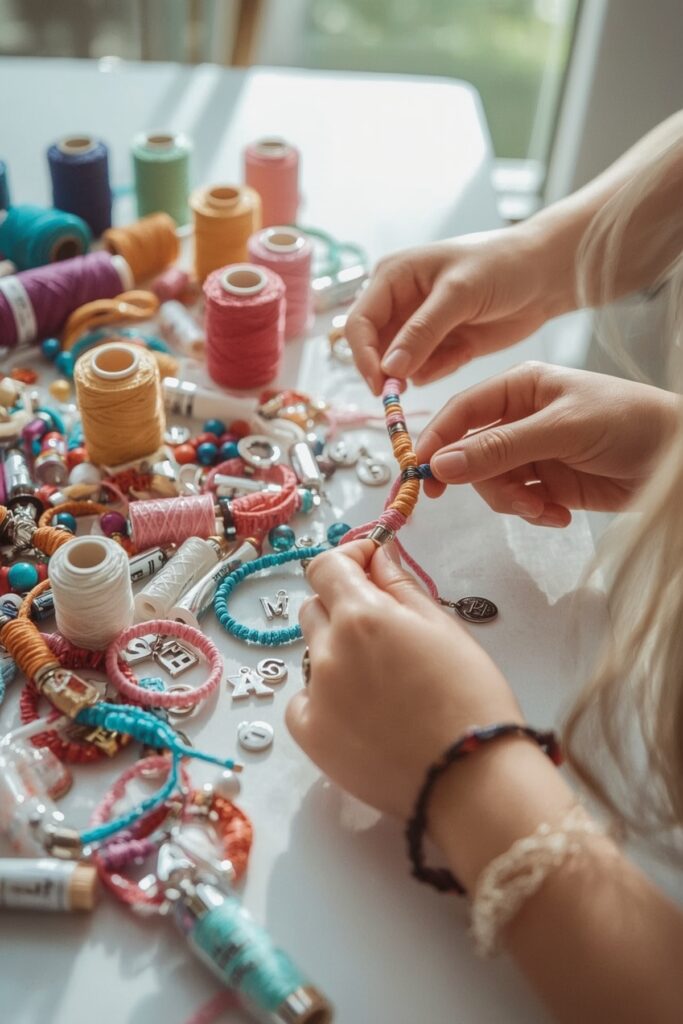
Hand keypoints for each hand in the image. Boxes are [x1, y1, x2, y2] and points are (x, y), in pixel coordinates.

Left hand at [286, 540, 520, 818]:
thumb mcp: (444, 627)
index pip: (326, 566)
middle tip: (385, 633)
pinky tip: (363, 713)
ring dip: (337, 653)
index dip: (348, 560)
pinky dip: (326, 697)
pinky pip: (305, 699)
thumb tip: (376, 555)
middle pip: (315, 608)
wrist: (470, 778)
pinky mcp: (309, 735)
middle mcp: (328, 649)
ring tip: (382, 682)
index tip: (369, 568)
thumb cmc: (472, 696)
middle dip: (343, 608)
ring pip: (313, 653)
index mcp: (362, 615)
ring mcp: (315, 694)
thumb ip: (400, 585)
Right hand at [345, 225, 565, 394]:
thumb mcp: (459, 294)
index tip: (379, 386)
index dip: (364, 356)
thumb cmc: (502, 265)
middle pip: (374, 348)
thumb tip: (388, 369)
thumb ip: (422, 332)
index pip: (360, 323)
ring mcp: (419, 327)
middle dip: (388, 371)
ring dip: (419, 370)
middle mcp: (399, 302)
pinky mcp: (441, 346)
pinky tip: (465, 350)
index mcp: (393, 277)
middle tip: (403, 394)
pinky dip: (441, 369)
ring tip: (454, 350)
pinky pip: (425, 371)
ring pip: (399, 365)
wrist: (545, 274)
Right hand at [416, 362, 679, 525]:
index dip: (437, 441)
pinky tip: (559, 514)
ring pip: (492, 483)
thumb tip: (442, 465)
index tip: (422, 474)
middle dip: (488, 482)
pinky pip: (518, 501)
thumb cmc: (628, 423)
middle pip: (471, 455)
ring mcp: (532, 451)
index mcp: (519, 387)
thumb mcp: (561, 430)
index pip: (462, 411)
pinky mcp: (547, 482)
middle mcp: (519, 418)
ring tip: (546, 509)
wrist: (677, 460)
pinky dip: (533, 512)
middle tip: (511, 501)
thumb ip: (500, 448)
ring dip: (514, 502)